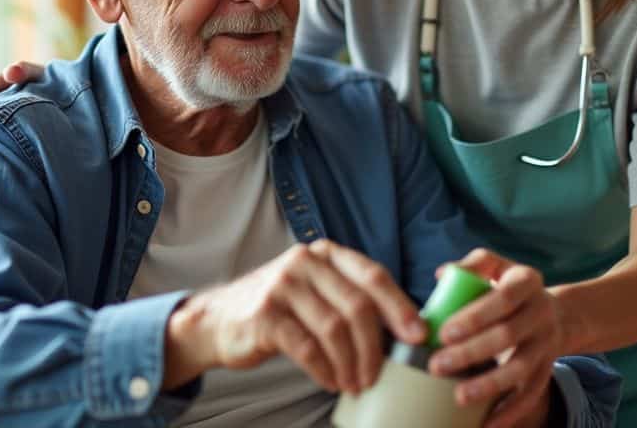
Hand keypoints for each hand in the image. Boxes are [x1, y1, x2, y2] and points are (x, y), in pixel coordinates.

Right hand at [169, 240, 426, 393]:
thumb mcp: (317, 291)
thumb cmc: (281, 309)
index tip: (417, 336)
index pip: (373, 275)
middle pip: (357, 305)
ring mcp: (282, 285)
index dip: (399, 307)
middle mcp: (305, 261)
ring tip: (355, 383)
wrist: (219, 320)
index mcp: (326, 253)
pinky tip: (331, 381)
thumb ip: (351, 298)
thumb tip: (404, 330)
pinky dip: (324, 369)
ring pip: (334, 328)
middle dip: (374, 346)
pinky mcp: (265, 314)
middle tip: (377, 374)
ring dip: (350, 363)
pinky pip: (307, 347)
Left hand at [429, 249, 565, 427]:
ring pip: (520, 369)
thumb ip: (471, 265)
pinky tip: (486, 424)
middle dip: (470, 353)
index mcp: (527, 281)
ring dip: (489, 385)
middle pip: (508, 336)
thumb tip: (443, 275)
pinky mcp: (547, 370)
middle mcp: (542, 312)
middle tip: (436, 366)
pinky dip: (510, 412)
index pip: (504, 298)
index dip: (475, 316)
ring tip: (458, 397)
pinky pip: (530, 395)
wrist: (555, 314)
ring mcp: (547, 344)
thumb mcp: (496, 266)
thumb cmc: (508, 288)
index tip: (444, 333)